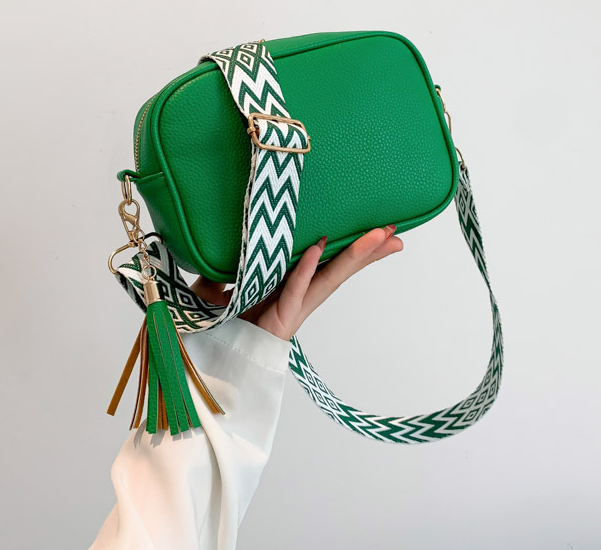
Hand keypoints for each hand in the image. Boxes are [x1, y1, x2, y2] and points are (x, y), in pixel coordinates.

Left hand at [190, 225, 402, 340]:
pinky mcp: (278, 322)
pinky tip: (320, 246)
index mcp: (289, 292)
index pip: (327, 266)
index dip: (351, 250)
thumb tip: (216, 251)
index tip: (376, 233)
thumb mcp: (216, 292)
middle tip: (394, 233)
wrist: (206, 367)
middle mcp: (297, 301)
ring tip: (380, 237)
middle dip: (368, 252)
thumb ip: (220, 274)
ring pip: (328, 280)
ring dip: (354, 256)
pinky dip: (306, 268)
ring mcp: (291, 312)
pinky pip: (293, 290)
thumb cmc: (215, 330)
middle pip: (339, 272)